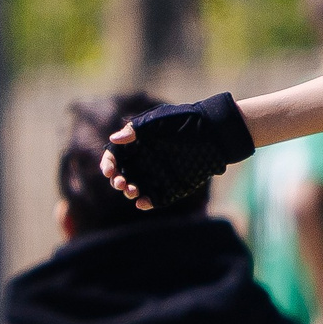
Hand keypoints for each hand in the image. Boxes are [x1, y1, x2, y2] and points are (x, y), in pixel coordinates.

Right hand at [100, 94, 254, 209]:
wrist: (213, 132)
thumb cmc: (184, 121)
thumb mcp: (158, 120)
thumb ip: (136, 129)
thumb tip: (113, 139)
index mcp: (137, 144)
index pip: (115, 156)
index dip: (108, 164)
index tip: (109, 170)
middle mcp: (143, 161)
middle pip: (122, 174)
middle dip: (117, 180)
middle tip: (121, 182)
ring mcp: (156, 175)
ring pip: (135, 188)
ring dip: (129, 191)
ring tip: (132, 190)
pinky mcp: (170, 187)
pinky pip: (154, 198)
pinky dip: (146, 202)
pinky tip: (142, 202)